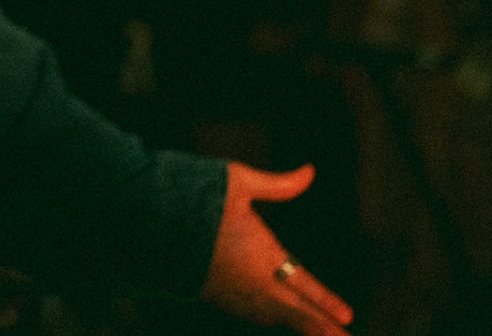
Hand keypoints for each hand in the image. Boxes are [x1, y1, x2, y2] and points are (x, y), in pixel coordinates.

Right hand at [201, 163, 352, 335]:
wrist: (144, 217)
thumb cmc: (192, 194)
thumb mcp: (239, 181)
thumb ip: (278, 184)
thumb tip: (310, 172)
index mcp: (260, 255)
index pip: (303, 285)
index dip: (326, 302)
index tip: (348, 318)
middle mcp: (247, 281)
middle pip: (292, 313)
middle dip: (320, 329)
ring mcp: (227, 290)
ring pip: (268, 314)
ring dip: (292, 321)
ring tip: (317, 330)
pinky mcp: (208, 291)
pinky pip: (247, 309)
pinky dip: (267, 314)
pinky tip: (271, 313)